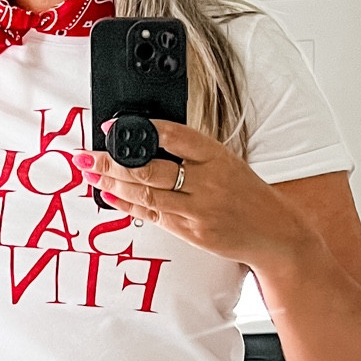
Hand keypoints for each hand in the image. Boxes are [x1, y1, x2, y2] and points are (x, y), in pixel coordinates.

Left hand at [74, 121, 314, 271]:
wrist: (275, 233)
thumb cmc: (247, 194)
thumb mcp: (226, 163)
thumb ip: (191, 153)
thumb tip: (147, 140)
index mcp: (216, 155)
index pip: (171, 134)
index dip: (138, 130)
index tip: (110, 127)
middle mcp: (207, 181)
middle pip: (150, 168)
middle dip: (111, 162)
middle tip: (85, 156)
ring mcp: (199, 209)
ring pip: (146, 194)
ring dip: (113, 184)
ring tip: (90, 175)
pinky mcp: (193, 232)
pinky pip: (153, 216)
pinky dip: (127, 205)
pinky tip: (110, 196)